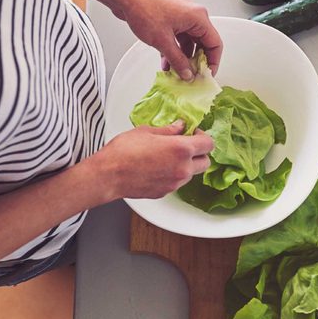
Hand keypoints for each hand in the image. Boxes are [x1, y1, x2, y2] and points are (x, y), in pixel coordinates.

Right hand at [93, 121, 212, 199]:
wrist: (108, 175)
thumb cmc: (124, 151)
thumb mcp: (147, 131)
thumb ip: (168, 130)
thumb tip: (180, 126)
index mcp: (181, 149)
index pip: (208, 144)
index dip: (202, 137)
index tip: (193, 133)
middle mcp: (183, 168)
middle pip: (205, 162)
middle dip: (199, 153)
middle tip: (185, 145)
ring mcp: (175, 183)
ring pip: (192, 174)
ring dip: (187, 165)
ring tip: (169, 156)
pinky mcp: (166, 192)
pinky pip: (177, 182)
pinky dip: (174, 174)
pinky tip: (159, 167)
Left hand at [114, 0, 222, 79]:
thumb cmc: (144, 10)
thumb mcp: (163, 42)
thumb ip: (178, 60)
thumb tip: (188, 74)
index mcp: (198, 17)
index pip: (215, 43)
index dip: (213, 62)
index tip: (206, 75)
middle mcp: (194, 15)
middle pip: (203, 44)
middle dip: (196, 62)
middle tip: (191, 76)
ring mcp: (182, 17)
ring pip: (189, 43)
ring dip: (183, 58)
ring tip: (176, 72)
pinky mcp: (172, 19)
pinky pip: (179, 39)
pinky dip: (174, 51)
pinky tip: (167, 63)